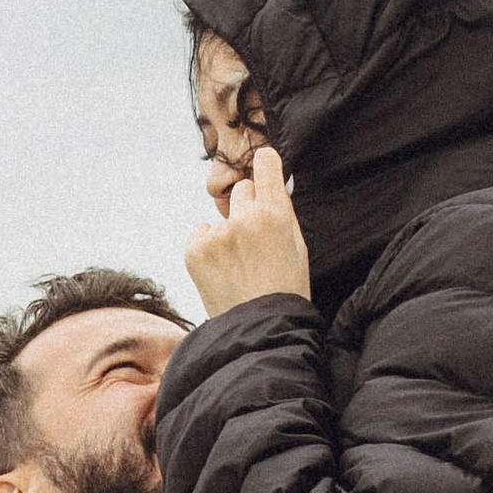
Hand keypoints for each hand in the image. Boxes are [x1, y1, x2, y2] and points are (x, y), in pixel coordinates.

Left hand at [186, 146, 310, 314]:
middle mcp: (242, 219)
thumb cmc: (285, 291)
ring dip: (227, 232)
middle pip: (242, 189)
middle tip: (255, 238)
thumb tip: (275, 183)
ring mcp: (216, 235)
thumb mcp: (297, 247)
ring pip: (221, 216)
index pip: (265, 162)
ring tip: (239, 264)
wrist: (259, 330)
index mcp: (274, 214)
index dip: (266, 164)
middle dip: (248, 206)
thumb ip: (284, 211)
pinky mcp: (194, 251)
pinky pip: (201, 233)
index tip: (265, 166)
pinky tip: (223, 269)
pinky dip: (209, 247)